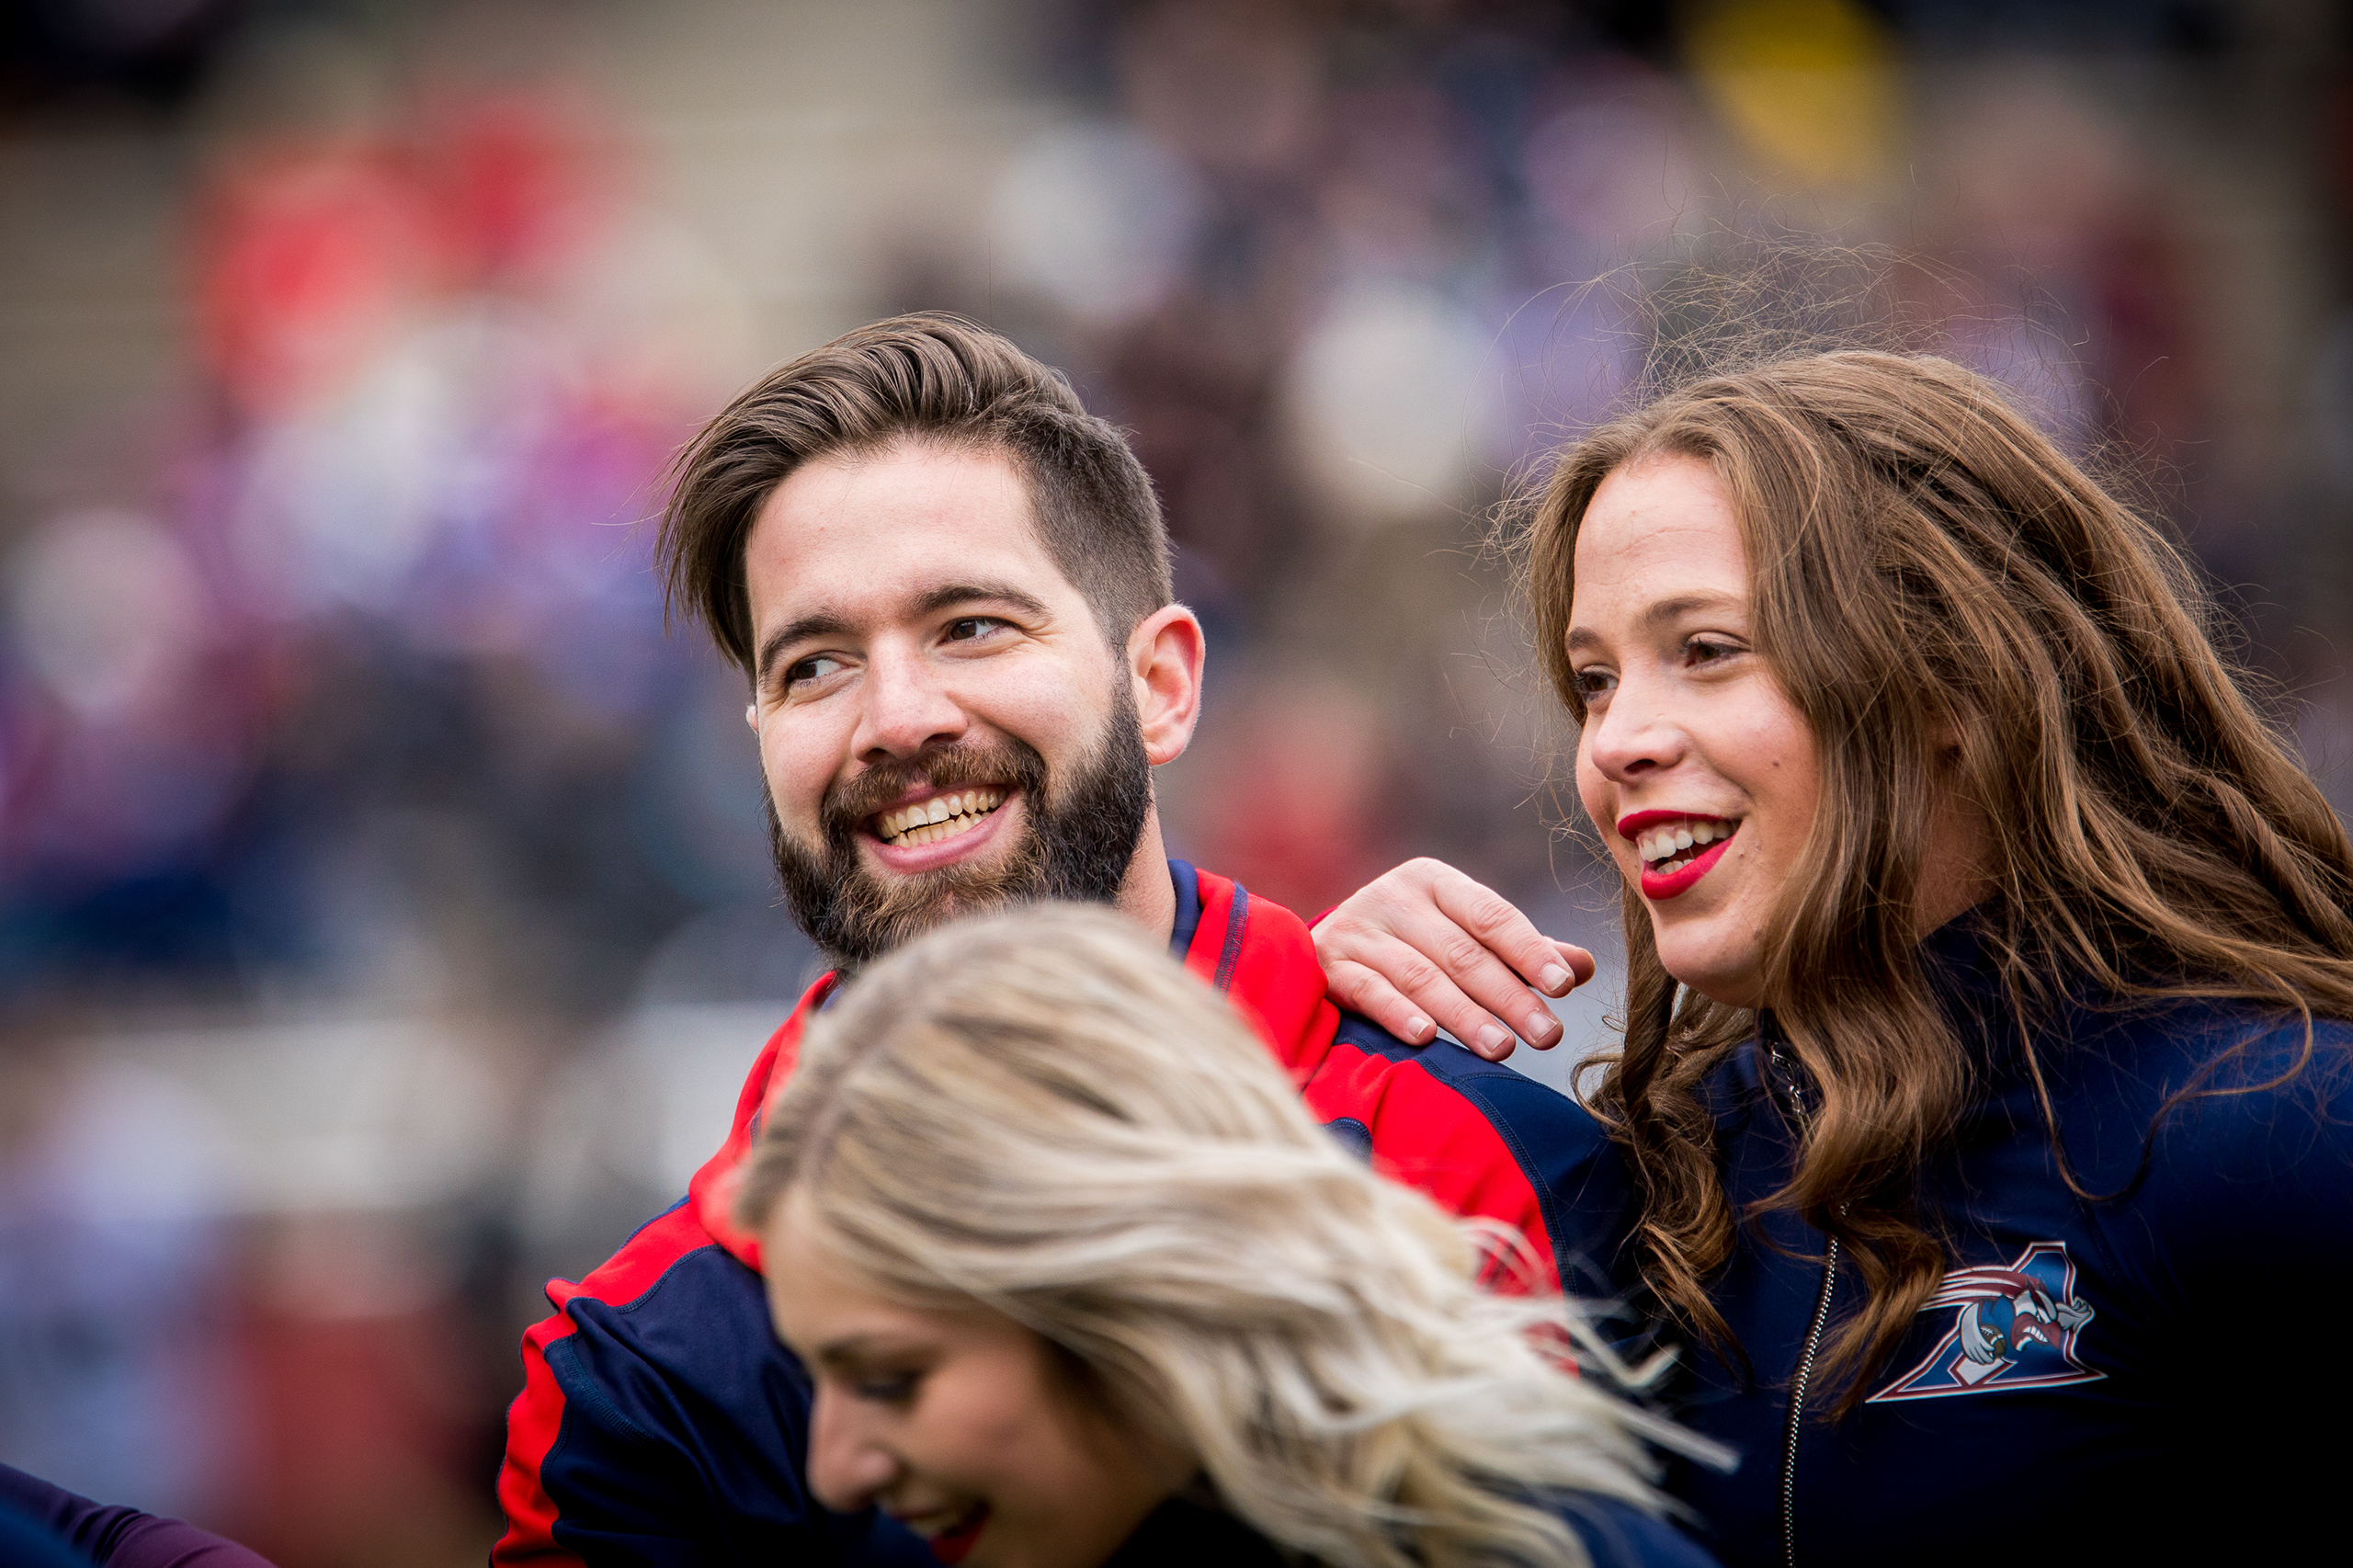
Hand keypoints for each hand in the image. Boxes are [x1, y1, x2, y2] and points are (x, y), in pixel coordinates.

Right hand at [1312, 858, 1595, 1060]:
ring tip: (1502, 1048)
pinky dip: (1397, 1013)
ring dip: (1464, 1015)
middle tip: (1547, 1035)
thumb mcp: (1464, 935)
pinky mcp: (1329, 965)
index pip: (1491, 915)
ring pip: (1420, 976)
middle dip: (1509, 996)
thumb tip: (1584, 966)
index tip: (1563, 986)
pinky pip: (1368, 991)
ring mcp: (1357, 930)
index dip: (1529, 950)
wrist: (1324, 948)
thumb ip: (1520, 951)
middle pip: (1462, 953)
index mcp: (1434, 881)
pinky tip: (1426, 1038)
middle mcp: (1393, 897)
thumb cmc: (1413, 943)